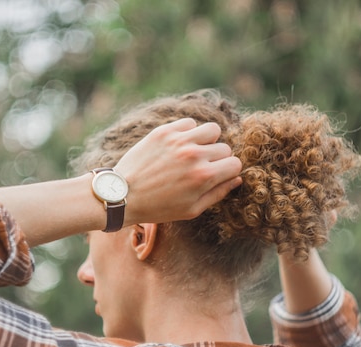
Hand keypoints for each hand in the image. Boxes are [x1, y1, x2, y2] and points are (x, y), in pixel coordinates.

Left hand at [114, 118, 242, 224]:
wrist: (123, 195)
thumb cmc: (158, 207)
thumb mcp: (192, 209)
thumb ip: (218, 193)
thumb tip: (237, 179)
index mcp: (204, 176)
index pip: (235, 163)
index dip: (228, 171)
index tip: (218, 175)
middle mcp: (194, 155)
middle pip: (224, 148)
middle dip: (218, 158)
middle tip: (202, 167)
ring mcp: (179, 141)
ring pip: (211, 129)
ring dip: (207, 140)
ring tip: (195, 151)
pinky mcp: (164, 131)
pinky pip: (189, 123)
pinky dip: (189, 132)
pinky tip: (179, 145)